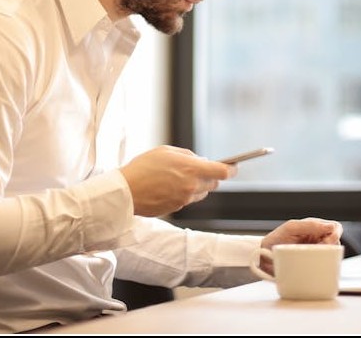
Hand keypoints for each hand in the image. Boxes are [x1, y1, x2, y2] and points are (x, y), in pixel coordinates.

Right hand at [120, 145, 234, 216]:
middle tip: (198, 169)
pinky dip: (184, 193)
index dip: (231, 169)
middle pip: (214, 183)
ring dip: (197, 186)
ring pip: (201, 193)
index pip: (223, 172)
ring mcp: (185, 200)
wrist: (126, 191)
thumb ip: (188, 155)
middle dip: (210, 176)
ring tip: (178, 177)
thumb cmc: (143, 167)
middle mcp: (192, 186)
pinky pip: (188, 200)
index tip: (233, 166)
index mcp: (192, 169)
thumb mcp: (166, 151)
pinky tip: (169, 187)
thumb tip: (201, 160)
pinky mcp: (177, 208)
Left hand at [258, 218, 343, 274]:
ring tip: (313, 256)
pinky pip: (325, 265)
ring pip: (333, 254)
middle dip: (331, 246)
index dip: (335, 233)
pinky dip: (324, 266)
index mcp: (314, 227)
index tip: (327, 240)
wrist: (263, 256)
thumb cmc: (276, 239)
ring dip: (327, 255)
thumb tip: (331, 227)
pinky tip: (316, 265)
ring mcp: (316, 252)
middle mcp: (317, 239)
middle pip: (337, 241)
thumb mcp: (291, 228)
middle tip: (319, 249)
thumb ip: (310, 225)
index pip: (335, 227)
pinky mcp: (313, 264)